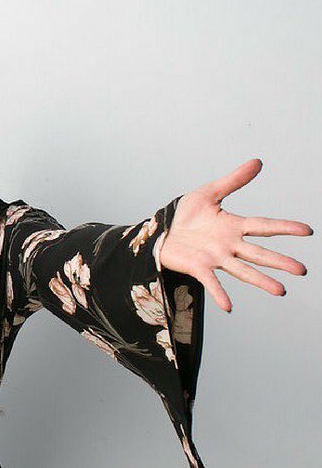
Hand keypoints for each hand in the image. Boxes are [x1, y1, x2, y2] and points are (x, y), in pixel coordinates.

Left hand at [158, 158, 312, 312]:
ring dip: (260, 281)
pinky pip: (210, 281)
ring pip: (242, 270)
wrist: (161, 230)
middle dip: (279, 261)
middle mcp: (228, 244)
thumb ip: (233, 180)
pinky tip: (228, 306)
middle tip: (301, 270)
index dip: (284, 227)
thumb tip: (257, 162)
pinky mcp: (198, 267)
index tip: (308, 231)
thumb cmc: (185, 214)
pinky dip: (219, 293)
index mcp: (233, 226)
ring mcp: (215, 257)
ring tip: (280, 291)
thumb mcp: (208, 193)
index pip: (263, 225)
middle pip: (258, 253)